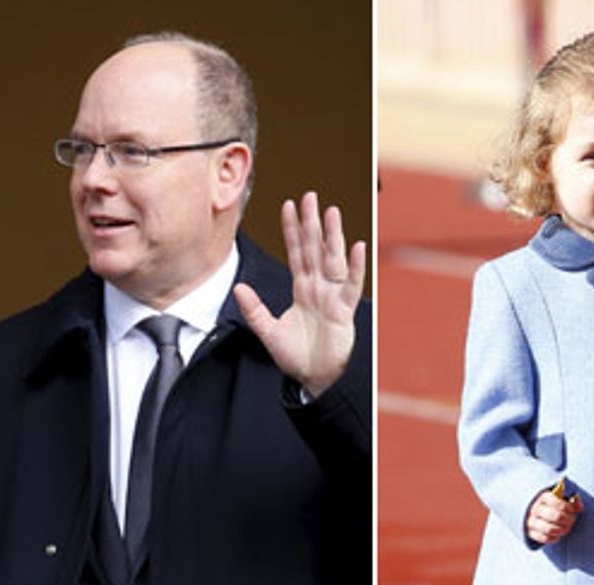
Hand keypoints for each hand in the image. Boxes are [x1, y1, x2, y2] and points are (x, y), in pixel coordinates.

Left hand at [234, 191, 366, 398]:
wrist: (315, 378)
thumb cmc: (296, 356)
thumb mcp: (268, 332)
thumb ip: (254, 309)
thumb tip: (237, 286)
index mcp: (301, 289)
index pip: (296, 252)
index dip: (291, 230)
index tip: (288, 206)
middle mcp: (318, 288)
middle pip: (314, 248)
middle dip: (312, 222)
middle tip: (310, 196)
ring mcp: (333, 296)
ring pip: (333, 260)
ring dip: (332, 236)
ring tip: (332, 212)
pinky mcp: (344, 311)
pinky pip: (351, 285)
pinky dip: (356, 266)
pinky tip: (357, 247)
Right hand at [525, 487, 581, 545]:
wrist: (539, 513)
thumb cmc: (555, 504)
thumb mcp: (564, 498)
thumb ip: (574, 499)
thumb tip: (580, 508)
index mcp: (543, 497)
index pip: (556, 501)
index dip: (567, 507)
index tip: (571, 510)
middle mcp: (535, 509)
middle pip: (555, 516)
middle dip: (567, 520)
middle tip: (571, 520)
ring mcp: (531, 522)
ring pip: (549, 529)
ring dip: (562, 530)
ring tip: (566, 528)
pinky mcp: (531, 533)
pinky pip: (545, 538)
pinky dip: (555, 537)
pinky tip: (559, 534)